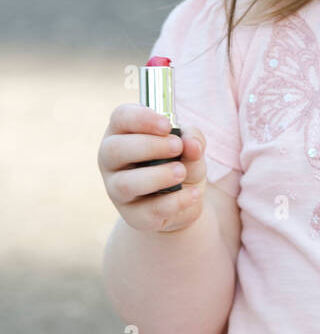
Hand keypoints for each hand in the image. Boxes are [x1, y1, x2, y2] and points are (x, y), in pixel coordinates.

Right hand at [98, 105, 207, 232]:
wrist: (183, 202)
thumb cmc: (179, 163)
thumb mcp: (190, 147)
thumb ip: (193, 140)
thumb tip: (191, 145)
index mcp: (123, 133)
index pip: (121, 118)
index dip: (142, 119)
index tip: (167, 125)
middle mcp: (112, 161)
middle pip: (114, 149)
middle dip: (149, 146)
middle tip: (177, 147)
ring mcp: (117, 190)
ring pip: (126, 183)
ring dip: (158, 176)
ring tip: (182, 172)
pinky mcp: (132, 216)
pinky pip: (148, 210)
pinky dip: (175, 201)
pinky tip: (193, 194)